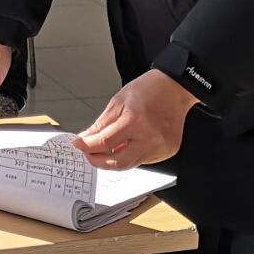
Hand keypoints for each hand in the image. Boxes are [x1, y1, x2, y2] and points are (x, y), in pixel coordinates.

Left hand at [74, 70, 198, 169]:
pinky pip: (143, 161)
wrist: (174, 88)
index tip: (79, 144)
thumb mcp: (118, 101)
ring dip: (114, 159)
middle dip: (98, 161)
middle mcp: (150, 138)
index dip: (87, 146)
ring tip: (108, 148)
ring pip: (130, 164)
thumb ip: (101, 124)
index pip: (105, 143)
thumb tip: (87, 139)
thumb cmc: (149, 90)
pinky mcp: (167, 152)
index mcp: (135, 121)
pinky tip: (128, 144)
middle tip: (89, 154)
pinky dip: (130, 155)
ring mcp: (160, 147)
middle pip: (117, 163)